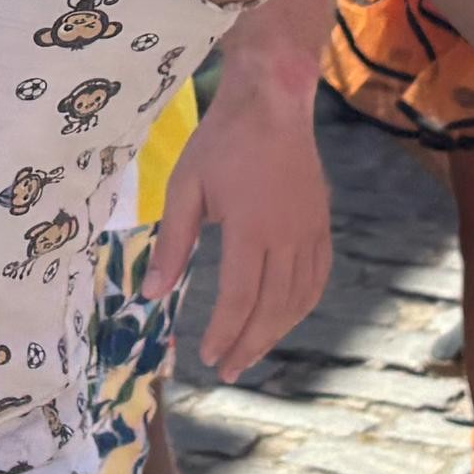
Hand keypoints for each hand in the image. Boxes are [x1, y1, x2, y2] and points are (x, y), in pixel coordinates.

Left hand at [147, 60, 332, 381]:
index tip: (208, 357)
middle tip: (228, 371)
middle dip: (249, 345)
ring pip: (299, 299)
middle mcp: (288, 235)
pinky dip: (300, 307)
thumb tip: (151, 294)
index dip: (225, 333)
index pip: (240, 297)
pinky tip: (282, 319)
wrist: (273, 101)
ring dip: (275, 333)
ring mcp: (311, 231)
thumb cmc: (221, 141)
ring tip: (250, 354)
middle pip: (273, 308)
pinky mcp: (322, 225)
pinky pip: (317, 278)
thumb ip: (171, 244)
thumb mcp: (184, 188)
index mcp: (251, 227)